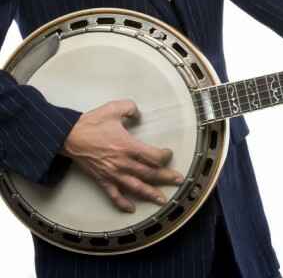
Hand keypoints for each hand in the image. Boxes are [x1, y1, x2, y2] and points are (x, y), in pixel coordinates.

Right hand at [61, 100, 182, 212]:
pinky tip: (131, 209)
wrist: (68, 137)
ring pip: (136, 187)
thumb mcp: (113, 108)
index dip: (164, 156)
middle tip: (179, 180)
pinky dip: (123, 203)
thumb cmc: (92, 123)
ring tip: (163, 200)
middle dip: (166, 177)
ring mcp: (113, 174)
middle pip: (150, 174)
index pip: (153, 157)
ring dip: (151, 194)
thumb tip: (138, 113)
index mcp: (128, 146)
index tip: (168, 153)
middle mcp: (123, 163)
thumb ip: (130, 108)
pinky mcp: (102, 180)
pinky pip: (114, 195)